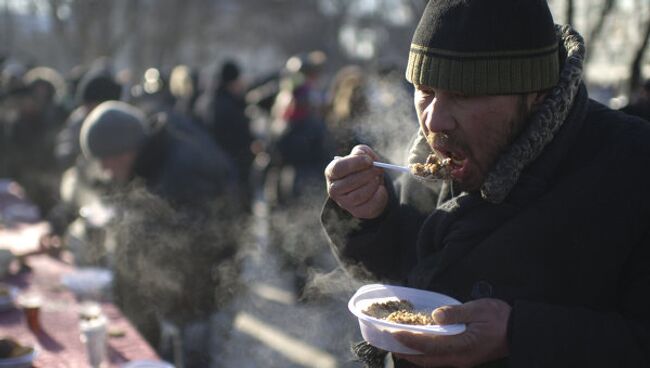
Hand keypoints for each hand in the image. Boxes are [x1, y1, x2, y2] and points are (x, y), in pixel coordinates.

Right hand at [324, 145, 386, 218]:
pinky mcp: (356, 211)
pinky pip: (369, 205)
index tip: (369, 160)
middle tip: (378, 168)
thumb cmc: (364, 168)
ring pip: (358, 195)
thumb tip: (361, 155)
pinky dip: (379, 195)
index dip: (354, 163)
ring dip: (372, 185)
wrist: (372, 185)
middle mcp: (334, 189)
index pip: (338, 168)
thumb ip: (361, 152)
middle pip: (348, 183)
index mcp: (332, 172)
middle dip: (367, 174)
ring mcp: (344, 202)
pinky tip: (380, 188)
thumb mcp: (363, 156)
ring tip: (377, 178)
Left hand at [393, 298, 510, 367]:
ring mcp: (461, 362)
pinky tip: (417, 345)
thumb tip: (435, 316)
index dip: (410, 340)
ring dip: (414, 354)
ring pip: (431, 362)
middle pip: (426, 360)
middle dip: (405, 352)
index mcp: (463, 347)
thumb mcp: (479, 309)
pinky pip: (438, 360)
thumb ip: (456, 313)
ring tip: (397, 344)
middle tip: (387, 342)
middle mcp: (459, 359)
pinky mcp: (463, 359)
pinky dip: (425, 354)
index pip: (429, 346)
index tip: (393, 333)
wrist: (520, 331)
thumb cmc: (500, 318)